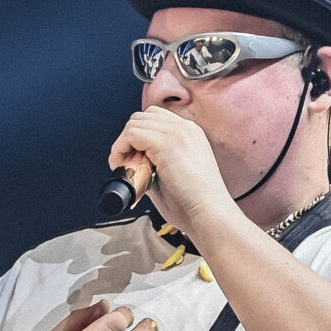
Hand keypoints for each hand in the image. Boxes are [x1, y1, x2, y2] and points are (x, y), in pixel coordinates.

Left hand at [108, 107, 233, 235]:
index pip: (155, 119)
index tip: (132, 157)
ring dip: (123, 143)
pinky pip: (132, 134)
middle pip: (143, 116)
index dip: (138, 135)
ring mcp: (177, 133)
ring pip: (135, 123)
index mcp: (191, 134)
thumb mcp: (175, 175)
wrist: (210, 213)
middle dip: (128, 137)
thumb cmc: (194, 203)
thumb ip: (155, 164)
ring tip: (123, 165)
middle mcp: (185, 128)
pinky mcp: (166, 144)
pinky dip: (120, 148)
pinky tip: (120, 165)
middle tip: (125, 162)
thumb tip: (134, 165)